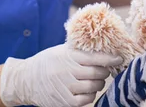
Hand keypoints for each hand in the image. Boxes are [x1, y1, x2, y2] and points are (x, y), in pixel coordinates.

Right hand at [0, 44, 122, 106]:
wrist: (26, 80)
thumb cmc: (48, 62)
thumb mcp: (61, 50)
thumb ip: (79, 49)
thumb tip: (103, 44)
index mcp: (67, 55)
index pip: (95, 57)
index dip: (110, 58)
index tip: (119, 58)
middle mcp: (67, 71)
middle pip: (98, 73)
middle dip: (105, 71)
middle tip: (104, 70)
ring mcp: (66, 87)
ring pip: (95, 87)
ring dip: (99, 83)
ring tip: (94, 80)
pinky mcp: (65, 102)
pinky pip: (87, 99)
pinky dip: (90, 95)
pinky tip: (86, 90)